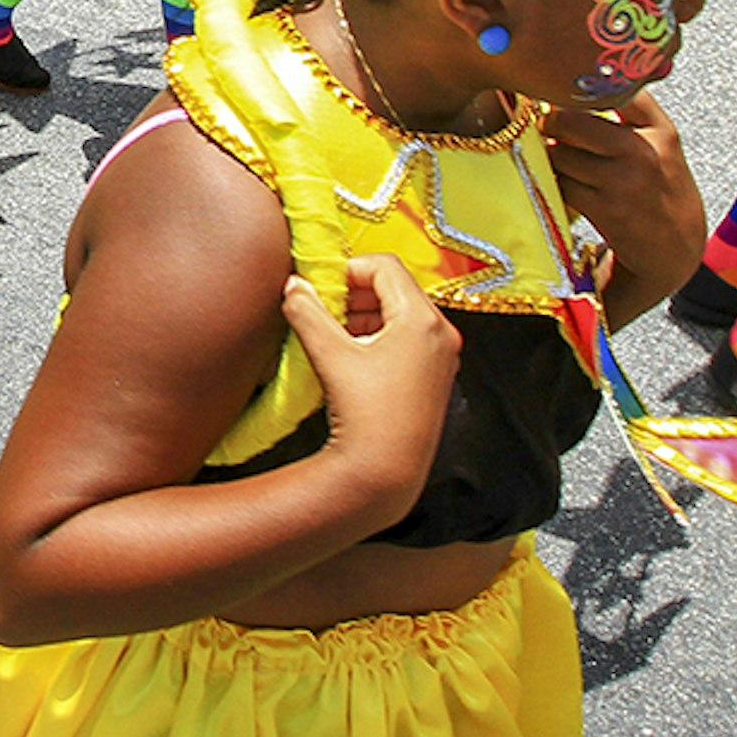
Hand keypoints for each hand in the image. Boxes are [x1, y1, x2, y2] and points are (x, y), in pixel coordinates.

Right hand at [285, 255, 463, 510]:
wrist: (386, 471)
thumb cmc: (364, 413)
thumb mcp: (329, 354)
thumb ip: (307, 311)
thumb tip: (294, 286)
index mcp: (422, 319)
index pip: (384, 266)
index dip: (348, 268)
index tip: (322, 287)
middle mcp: (441, 333)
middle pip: (395, 287)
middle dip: (355, 293)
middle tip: (324, 309)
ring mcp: (442, 356)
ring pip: (401, 312)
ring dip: (365, 314)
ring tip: (334, 335)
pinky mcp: (436, 376)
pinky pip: (408, 337)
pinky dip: (379, 335)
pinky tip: (353, 357)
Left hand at [540, 97, 701, 308]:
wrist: (676, 249)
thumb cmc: (661, 191)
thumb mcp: (662, 147)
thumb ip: (632, 116)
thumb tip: (578, 87)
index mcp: (661, 131)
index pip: (618, 90)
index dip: (584, 89)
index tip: (567, 91)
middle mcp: (643, 152)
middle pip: (572, 120)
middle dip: (552, 123)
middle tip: (548, 127)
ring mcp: (623, 181)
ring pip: (560, 154)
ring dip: (551, 157)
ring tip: (559, 160)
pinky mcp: (604, 208)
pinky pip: (561, 184)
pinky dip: (555, 182)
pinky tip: (564, 184)